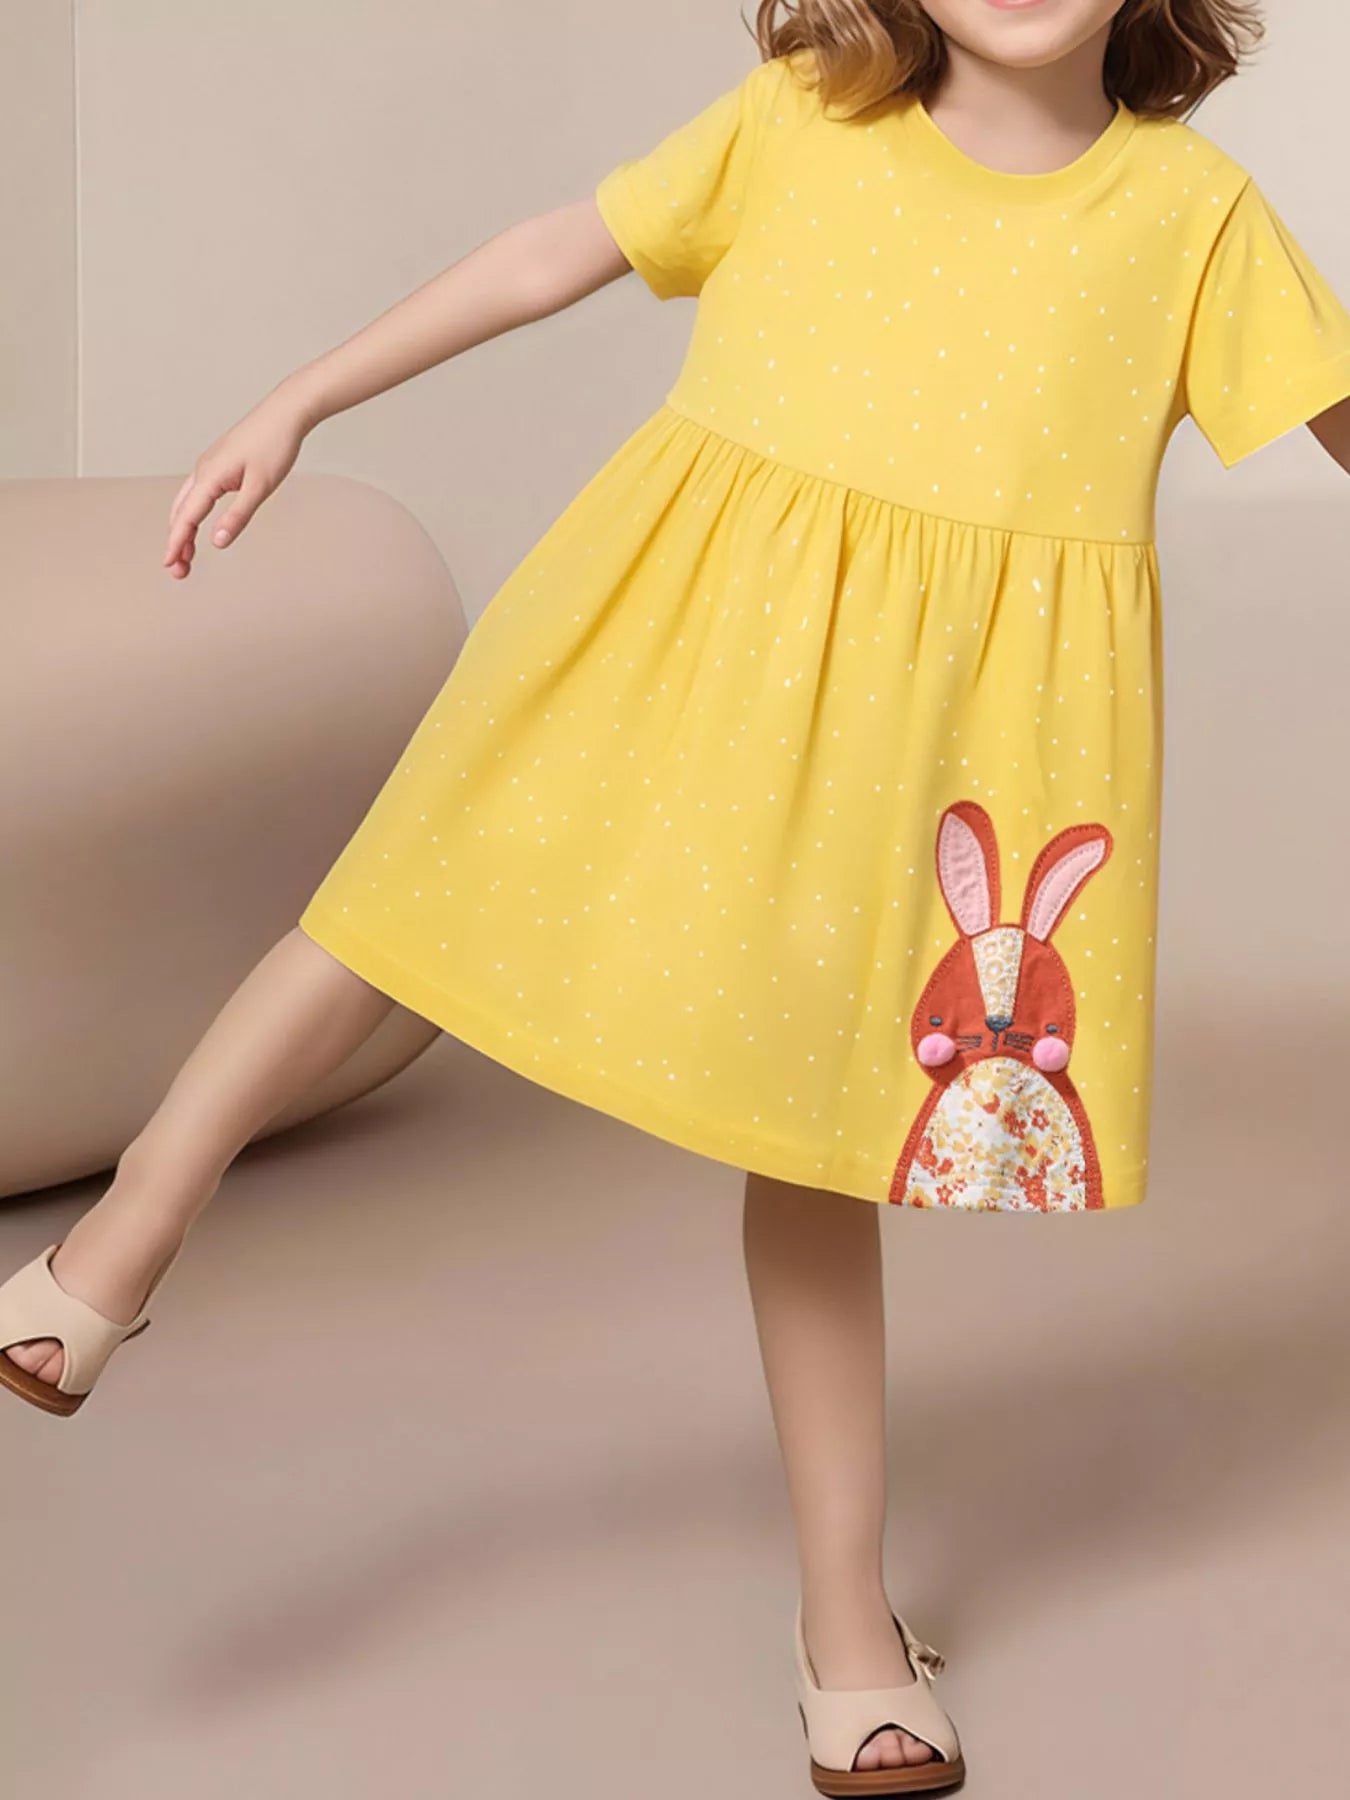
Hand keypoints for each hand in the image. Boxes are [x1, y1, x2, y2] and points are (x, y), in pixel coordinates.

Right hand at [162, 384, 310, 579]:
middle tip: (179, 572)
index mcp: (210, 477)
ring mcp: (208, 466)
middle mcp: (203, 470)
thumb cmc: (275, 446)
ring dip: (183, 529)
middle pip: (180, 512)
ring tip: (187, 556)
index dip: (177, 544)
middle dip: (176, 542)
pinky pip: (195, 493)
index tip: (169, 566)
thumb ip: (238, 516)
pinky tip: (198, 525)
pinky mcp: (218, 464)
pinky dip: (191, 514)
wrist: (285, 413)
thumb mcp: (260, 487)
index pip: (187, 517)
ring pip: (185, 503)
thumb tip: (217, 542)